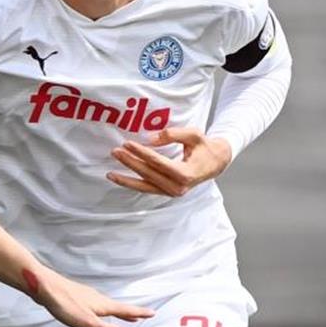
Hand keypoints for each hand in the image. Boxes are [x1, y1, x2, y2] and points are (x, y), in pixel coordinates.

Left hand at [26, 266, 153, 326]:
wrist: (44, 286)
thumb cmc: (64, 303)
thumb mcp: (87, 322)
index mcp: (102, 305)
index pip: (125, 309)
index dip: (139, 313)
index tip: (152, 312)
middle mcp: (97, 298)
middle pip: (118, 306)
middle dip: (131, 312)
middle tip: (142, 315)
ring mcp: (87, 295)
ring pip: (107, 304)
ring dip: (118, 310)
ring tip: (124, 315)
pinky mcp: (77, 295)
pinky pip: (97, 302)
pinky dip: (105, 308)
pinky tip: (98, 309)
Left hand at [107, 128, 232, 196]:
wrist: (216, 163)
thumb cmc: (204, 147)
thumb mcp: (194, 135)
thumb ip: (173, 134)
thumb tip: (150, 138)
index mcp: (186, 173)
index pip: (158, 162)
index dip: (141, 153)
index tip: (127, 143)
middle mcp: (179, 187)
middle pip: (149, 174)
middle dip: (131, 163)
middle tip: (115, 151)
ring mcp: (173, 192)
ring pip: (145, 187)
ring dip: (127, 179)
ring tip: (110, 173)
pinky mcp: (168, 192)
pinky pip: (147, 189)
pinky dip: (133, 184)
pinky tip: (120, 178)